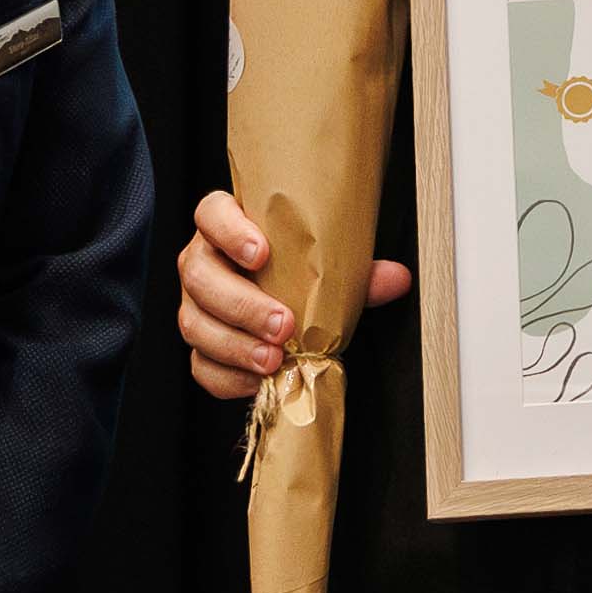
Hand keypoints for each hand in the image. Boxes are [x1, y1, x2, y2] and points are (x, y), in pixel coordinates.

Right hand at [178, 190, 410, 401]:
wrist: (288, 299)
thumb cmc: (298, 269)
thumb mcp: (326, 262)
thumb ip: (357, 270)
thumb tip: (396, 279)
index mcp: (226, 226)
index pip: (211, 213)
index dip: (229, 231)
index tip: (261, 252)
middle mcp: (204, 261)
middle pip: (199, 276)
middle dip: (242, 304)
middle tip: (283, 323)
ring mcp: (196, 304)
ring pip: (195, 323)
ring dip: (235, 346)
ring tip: (274, 358)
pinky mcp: (202, 344)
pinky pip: (202, 365)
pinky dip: (230, 377)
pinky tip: (259, 379)